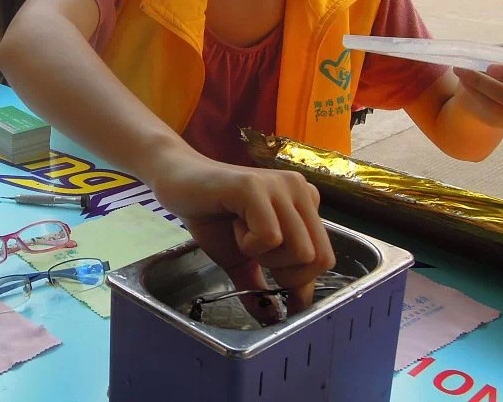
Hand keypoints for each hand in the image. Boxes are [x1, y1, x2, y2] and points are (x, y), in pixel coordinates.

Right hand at [149, 146, 334, 317]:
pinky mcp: (254, 187)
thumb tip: (271, 319)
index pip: (325, 258)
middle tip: (253, 254)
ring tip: (242, 235)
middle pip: (317, 258)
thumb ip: (260, 285)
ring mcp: (280, 186)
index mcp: (305, 204)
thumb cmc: (211, 217)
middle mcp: (300, 190)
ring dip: (265, 256)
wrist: (177, 183)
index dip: (300, 282)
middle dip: (283, 272)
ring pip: (299, 250)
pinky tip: (233, 224)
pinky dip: (248, 244)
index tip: (275, 287)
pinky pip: (270, 236)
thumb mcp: (240, 259)